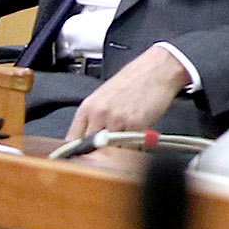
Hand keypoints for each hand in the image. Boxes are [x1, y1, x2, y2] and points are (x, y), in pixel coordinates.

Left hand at [62, 44, 195, 148]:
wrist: (156, 69)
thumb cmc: (132, 82)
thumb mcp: (103, 98)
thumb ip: (93, 119)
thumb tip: (85, 140)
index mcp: (87, 108)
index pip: (72, 139)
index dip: (76, 152)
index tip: (80, 158)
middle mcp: (99, 114)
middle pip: (90, 147)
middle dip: (97, 154)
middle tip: (106, 156)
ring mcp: (117, 120)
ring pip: (110, 149)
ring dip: (117, 153)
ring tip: (124, 145)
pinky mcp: (136, 124)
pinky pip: (130, 147)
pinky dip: (133, 149)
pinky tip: (137, 142)